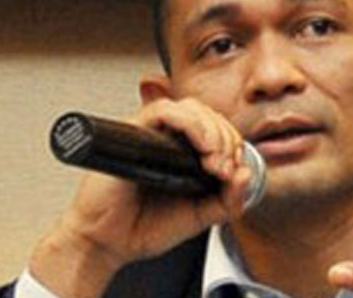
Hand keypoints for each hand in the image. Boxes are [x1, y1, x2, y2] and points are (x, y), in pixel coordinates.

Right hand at [29, 98, 250, 297]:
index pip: (217, 128)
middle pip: (208, 114)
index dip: (233, 143)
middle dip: (226, 139)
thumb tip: (245, 175)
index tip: (235, 171)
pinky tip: (202, 147)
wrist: (107, 244)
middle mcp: (167, 138)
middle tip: (225, 169)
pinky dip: (189, 124)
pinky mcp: (133, 133)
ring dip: (212, 130)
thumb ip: (227, 201)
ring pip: (190, 108)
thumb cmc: (142, 227)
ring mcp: (150, 133)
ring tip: (215, 160)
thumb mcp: (199, 216)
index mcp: (184, 152)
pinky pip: (163, 111)